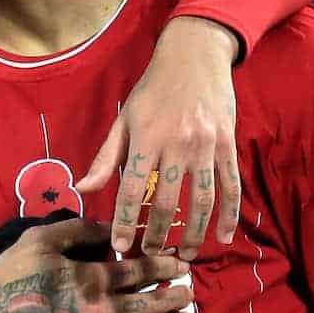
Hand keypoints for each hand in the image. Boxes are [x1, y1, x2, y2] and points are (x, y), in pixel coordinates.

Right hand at [0, 217, 192, 312]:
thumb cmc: (13, 278)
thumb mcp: (40, 240)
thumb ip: (77, 229)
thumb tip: (109, 225)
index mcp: (92, 278)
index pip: (137, 270)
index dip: (162, 264)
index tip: (181, 261)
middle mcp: (102, 309)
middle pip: (147, 302)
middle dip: (172, 294)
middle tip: (191, 289)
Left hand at [77, 16, 240, 258]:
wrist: (195, 55)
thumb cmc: (153, 89)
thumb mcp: (124, 117)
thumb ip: (105, 156)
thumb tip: (82, 188)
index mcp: (146, 138)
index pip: (131, 189)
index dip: (125, 221)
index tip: (120, 247)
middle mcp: (176, 144)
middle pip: (166, 202)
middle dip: (156, 235)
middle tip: (148, 257)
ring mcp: (206, 146)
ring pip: (200, 201)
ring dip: (192, 234)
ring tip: (181, 257)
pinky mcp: (228, 145)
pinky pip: (230, 187)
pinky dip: (229, 216)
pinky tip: (223, 238)